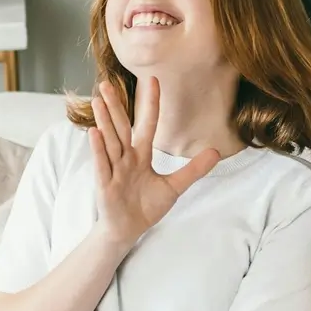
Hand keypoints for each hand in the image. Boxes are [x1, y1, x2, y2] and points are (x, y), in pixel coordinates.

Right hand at [89, 77, 219, 247]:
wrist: (128, 230)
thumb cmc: (147, 206)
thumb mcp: (174, 187)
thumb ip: (193, 170)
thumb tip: (216, 153)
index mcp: (141, 156)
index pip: (147, 125)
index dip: (151, 104)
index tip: (153, 80)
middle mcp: (125, 158)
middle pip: (122, 127)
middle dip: (115, 106)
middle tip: (107, 82)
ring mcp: (114, 169)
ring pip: (109, 141)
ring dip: (105, 121)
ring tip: (99, 100)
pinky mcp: (105, 184)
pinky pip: (101, 164)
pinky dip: (98, 149)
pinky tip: (95, 132)